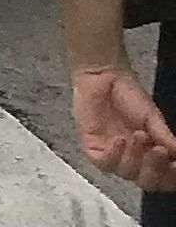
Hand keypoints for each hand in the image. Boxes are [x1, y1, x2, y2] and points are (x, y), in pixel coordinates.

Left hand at [73, 64, 175, 191]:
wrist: (103, 77)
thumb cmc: (129, 97)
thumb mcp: (152, 119)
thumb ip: (165, 138)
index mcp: (151, 156)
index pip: (164, 178)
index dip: (170, 176)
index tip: (175, 164)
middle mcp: (133, 160)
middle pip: (146, 182)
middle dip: (155, 169)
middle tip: (159, 151)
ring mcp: (113, 155)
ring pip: (127, 173)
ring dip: (135, 156)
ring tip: (139, 135)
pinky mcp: (93, 148)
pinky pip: (104, 163)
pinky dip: (114, 154)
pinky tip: (120, 140)